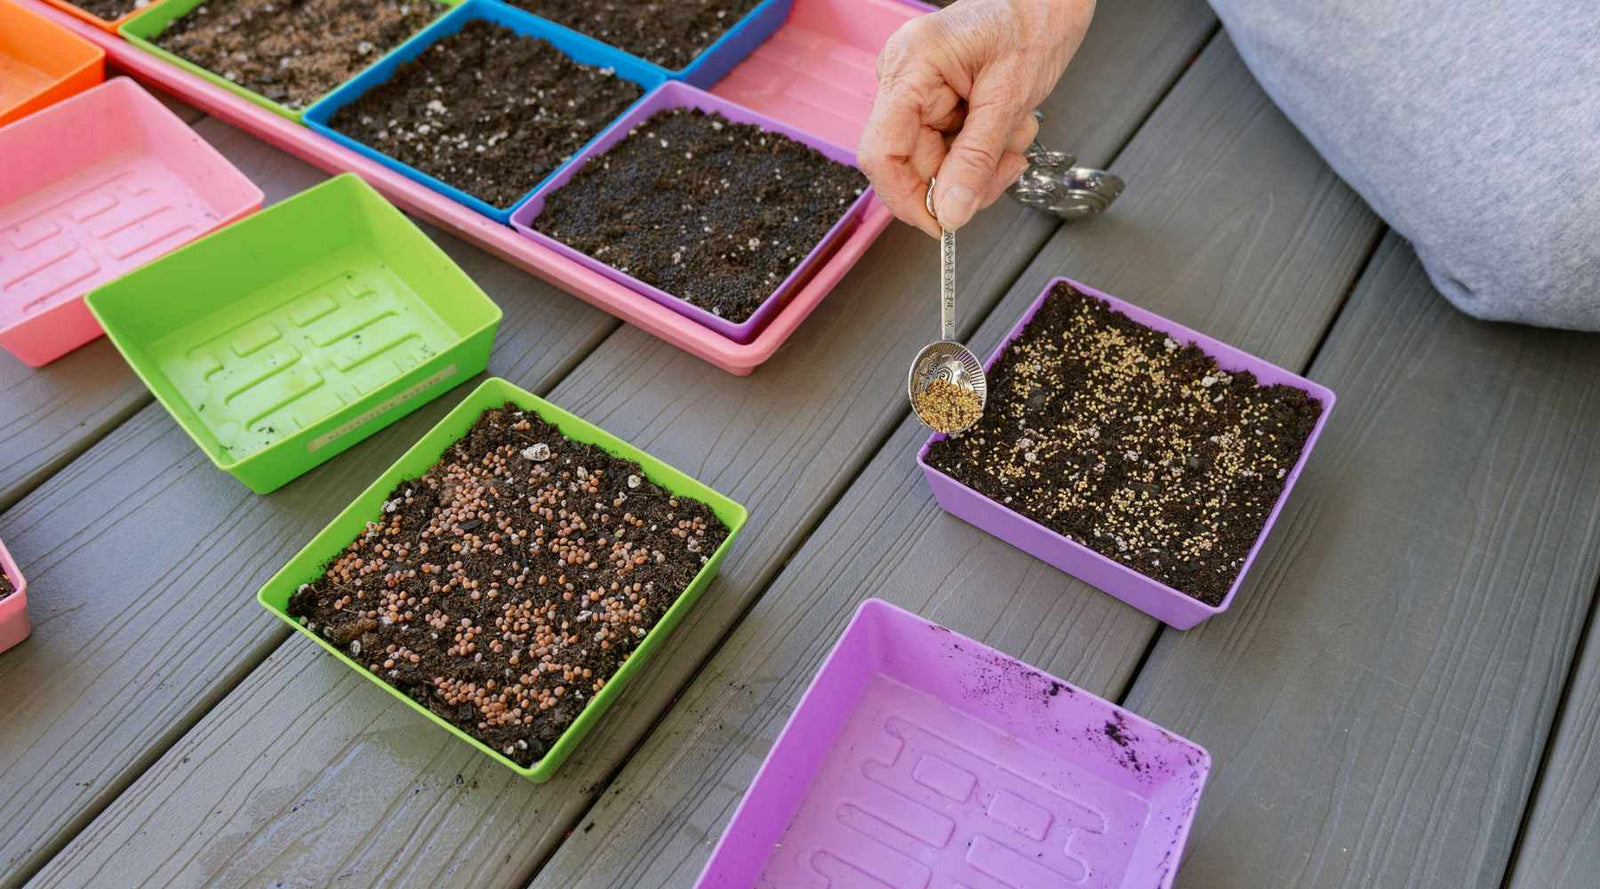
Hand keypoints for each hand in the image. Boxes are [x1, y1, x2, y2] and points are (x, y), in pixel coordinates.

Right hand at [857, 0, 1093, 235]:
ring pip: (937, 160)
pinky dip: (984, 148)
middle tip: (1006, 170)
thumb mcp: (1010, 97)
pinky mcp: (935, 96)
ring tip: (1016, 136)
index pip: (881, 152)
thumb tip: (951, 211)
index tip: (940, 225)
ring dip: (982, 162)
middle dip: (963, 177)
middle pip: (913, 162)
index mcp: (911, 67)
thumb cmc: (1034, 17)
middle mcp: (905, 77)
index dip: (906, 198)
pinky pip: (950, 144)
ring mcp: (918, 87)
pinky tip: (1008, 126)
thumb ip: (977, 159)